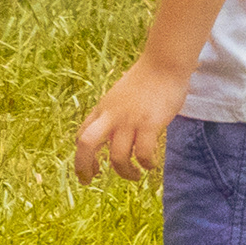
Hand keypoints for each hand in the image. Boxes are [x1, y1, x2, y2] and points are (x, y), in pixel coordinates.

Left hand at [72, 58, 188, 180]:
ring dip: (124, 172)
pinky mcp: (149, 124)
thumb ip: (114, 113)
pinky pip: (142, 154)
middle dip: (83, 165)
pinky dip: (146, 164)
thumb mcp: (120, 96)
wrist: (164, 64)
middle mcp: (112, 115)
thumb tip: (113, 133)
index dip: (81, 155)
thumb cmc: (146, 80)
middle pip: (86, 143)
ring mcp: (129, 120)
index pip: (82, 134)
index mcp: (103, 109)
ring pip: (117, 156)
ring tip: (134, 176)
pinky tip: (151, 165)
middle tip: (89, 181)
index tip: (89, 171)